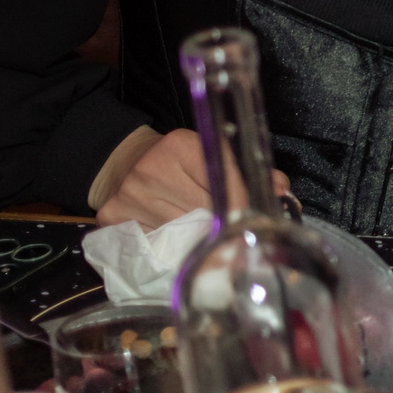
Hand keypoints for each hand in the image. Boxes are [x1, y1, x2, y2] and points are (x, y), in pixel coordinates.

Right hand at [97, 128, 291, 227]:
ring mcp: (130, 193)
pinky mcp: (113, 217)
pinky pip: (155, 245)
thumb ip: (248, 172)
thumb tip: (280, 191)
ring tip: (202, 236)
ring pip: (181, 232)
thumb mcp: (209, 155)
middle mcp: (152, 166)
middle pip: (203, 210)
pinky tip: (176, 243)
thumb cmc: (179, 163)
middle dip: (221, 224)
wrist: (123, 163)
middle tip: (233, 234)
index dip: (241, 202)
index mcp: (181, 144)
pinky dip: (170, 248)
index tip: (253, 221)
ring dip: (197, 239)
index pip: (222, 176)